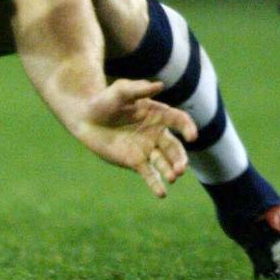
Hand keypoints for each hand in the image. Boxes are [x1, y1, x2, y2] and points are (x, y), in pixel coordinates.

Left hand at [75, 79, 197, 197]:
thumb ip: (139, 89)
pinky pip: (149, 174)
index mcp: (157, 113)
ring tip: (173, 177)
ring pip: (165, 162)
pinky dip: (156, 185)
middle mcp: (156, 132)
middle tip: (181, 168)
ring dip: (171, 171)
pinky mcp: (135, 161)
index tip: (192, 136)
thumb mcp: (120, 91)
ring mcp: (147, 148)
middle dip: (181, 158)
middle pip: (175, 147)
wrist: (87, 118)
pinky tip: (162, 194)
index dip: (188, 127)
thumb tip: (160, 85)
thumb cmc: (105, 100)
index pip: (178, 120)